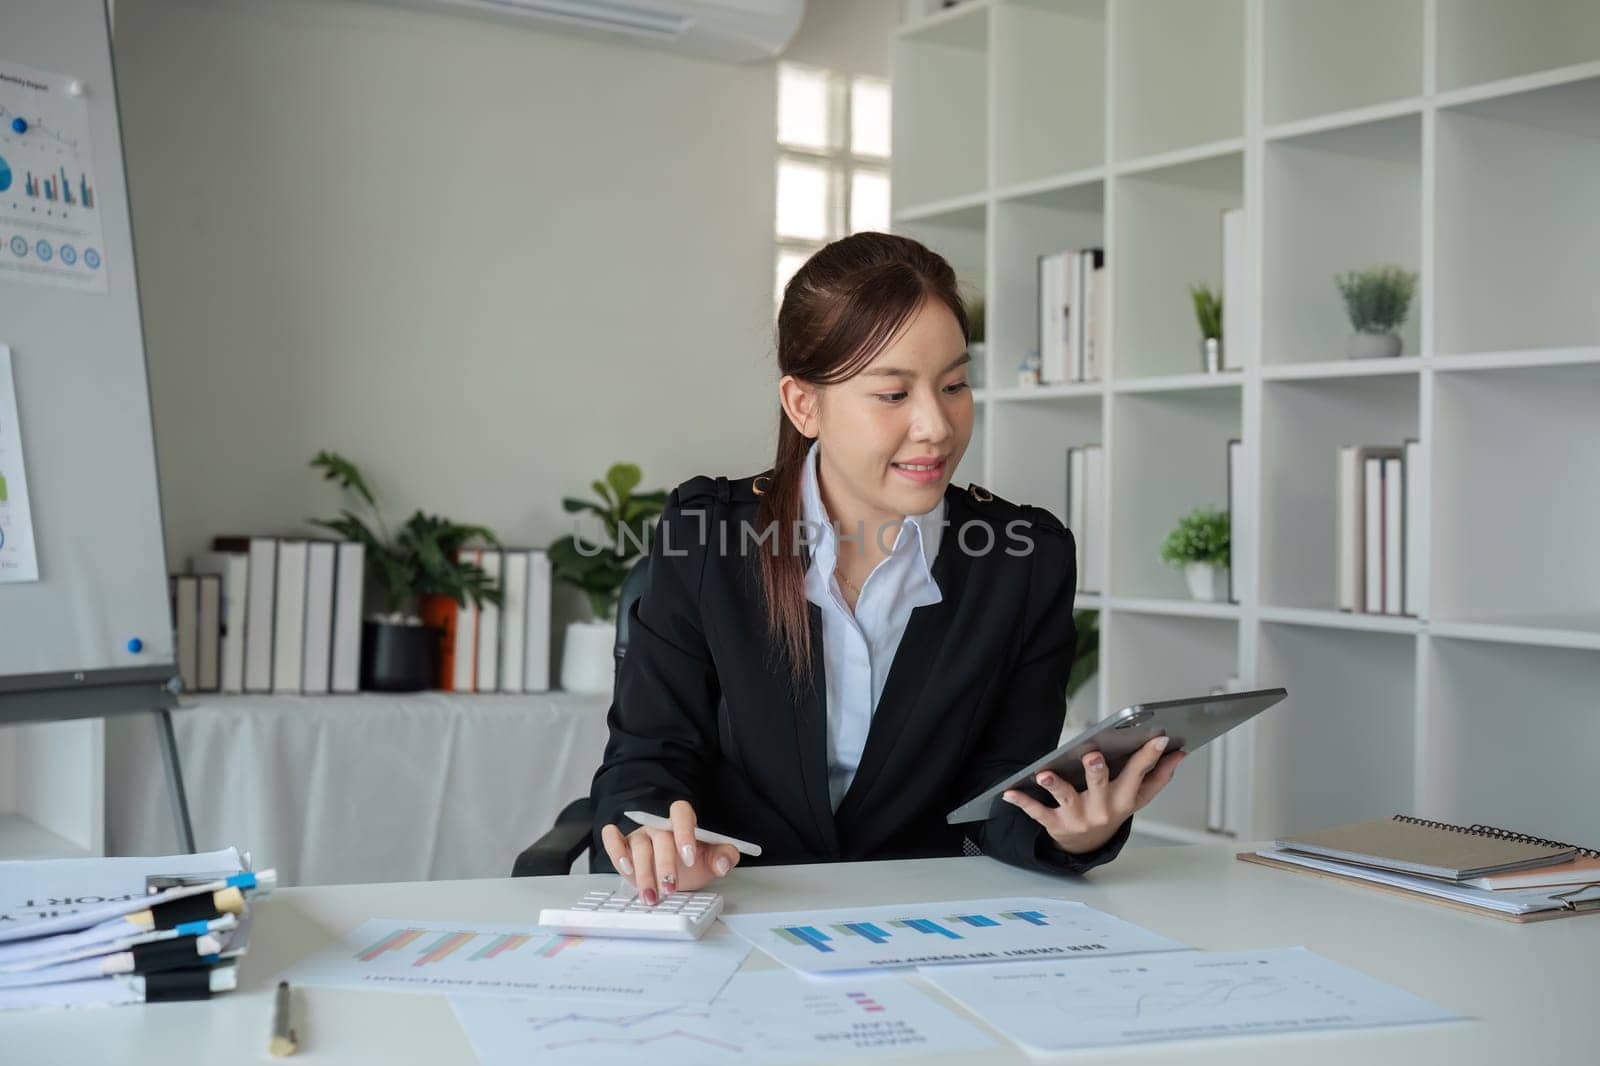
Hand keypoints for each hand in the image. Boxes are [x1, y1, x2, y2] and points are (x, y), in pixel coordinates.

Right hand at [600, 800, 741, 904]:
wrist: (675, 872)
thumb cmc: (692, 862)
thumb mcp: (712, 861)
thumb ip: (724, 857)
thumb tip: (723, 862)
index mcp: (682, 821)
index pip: (680, 814)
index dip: (684, 833)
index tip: (689, 858)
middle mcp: (658, 825)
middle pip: (659, 838)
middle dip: (664, 865)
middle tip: (670, 888)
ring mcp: (640, 836)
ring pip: (638, 847)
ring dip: (644, 874)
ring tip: (651, 896)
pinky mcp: (623, 848)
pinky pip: (613, 840)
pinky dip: (615, 850)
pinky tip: (624, 865)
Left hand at [1001, 736, 1185, 855]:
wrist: (1086, 845)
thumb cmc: (1112, 810)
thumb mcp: (1137, 797)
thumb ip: (1158, 775)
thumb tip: (1179, 753)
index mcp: (1124, 798)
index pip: (1139, 774)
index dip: (1149, 756)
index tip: (1158, 739)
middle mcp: (1102, 808)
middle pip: (1101, 786)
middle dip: (1097, 772)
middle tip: (1094, 757)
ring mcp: (1077, 817)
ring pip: (1066, 798)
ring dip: (1055, 785)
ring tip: (1043, 774)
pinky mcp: (1055, 824)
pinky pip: (1037, 812)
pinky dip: (1022, 802)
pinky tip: (1009, 792)